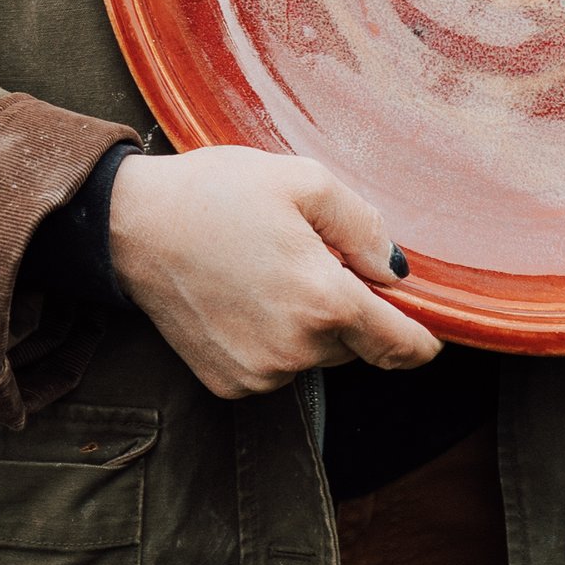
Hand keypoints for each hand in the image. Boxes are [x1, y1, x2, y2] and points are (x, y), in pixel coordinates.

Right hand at [107, 147, 442, 400]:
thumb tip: (397, 271)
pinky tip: (246, 297)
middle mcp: (296, 351)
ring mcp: (260, 373)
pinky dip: (275, 339)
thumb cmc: (217, 194)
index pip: (399, 345)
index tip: (431, 337)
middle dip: (349, 308)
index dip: (422, 341)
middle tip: (311, 258)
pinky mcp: (229, 384)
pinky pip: (277, 367)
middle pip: (355, 343)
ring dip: (311, 325)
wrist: (133, 226)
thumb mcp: (304, 181)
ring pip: (315, 356)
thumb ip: (364, 227)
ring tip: (270, 271)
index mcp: (323, 302)